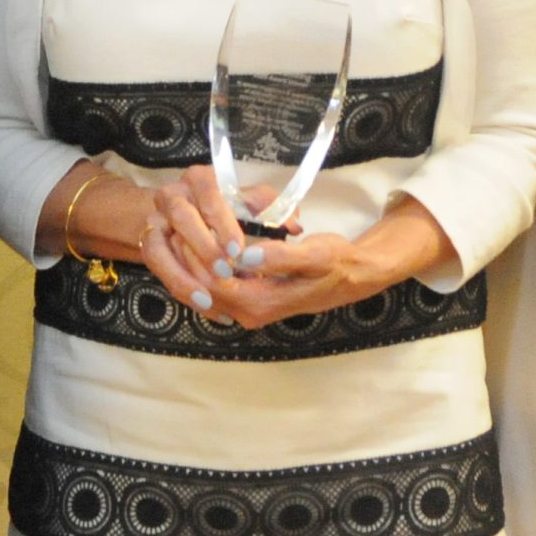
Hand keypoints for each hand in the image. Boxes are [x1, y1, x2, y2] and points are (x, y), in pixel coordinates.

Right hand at [143, 166, 278, 315]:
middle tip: (225, 273)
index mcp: (200, 179)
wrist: (192, 217)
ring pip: (159, 246)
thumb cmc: (232, 209)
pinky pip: (156, 267)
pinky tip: (203, 304)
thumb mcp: (253, 204)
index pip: (209, 194)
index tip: (239, 250)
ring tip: (209, 298)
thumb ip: (274, 210)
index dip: (222, 223)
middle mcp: (173, 195)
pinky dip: (178, 286)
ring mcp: (156, 220)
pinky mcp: (148, 244)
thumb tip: (294, 226)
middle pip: (182, 217)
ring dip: (183, 274)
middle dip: (204, 247)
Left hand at [202, 200, 452, 329]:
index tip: (190, 225)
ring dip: (196, 262)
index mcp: (261, 304)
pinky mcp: (254, 300)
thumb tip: (245, 255)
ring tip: (187, 229)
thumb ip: (279, 256)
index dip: (198, 257)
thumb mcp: (314, 255)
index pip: (213, 284)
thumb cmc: (336, 262)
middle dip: (190, 258)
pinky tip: (206, 241)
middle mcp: (251, 312)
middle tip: (180, 223)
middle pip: (205, 288)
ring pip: (209, 288)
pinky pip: (221, 286)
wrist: (355, 275)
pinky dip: (209, 266)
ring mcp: (251, 309)